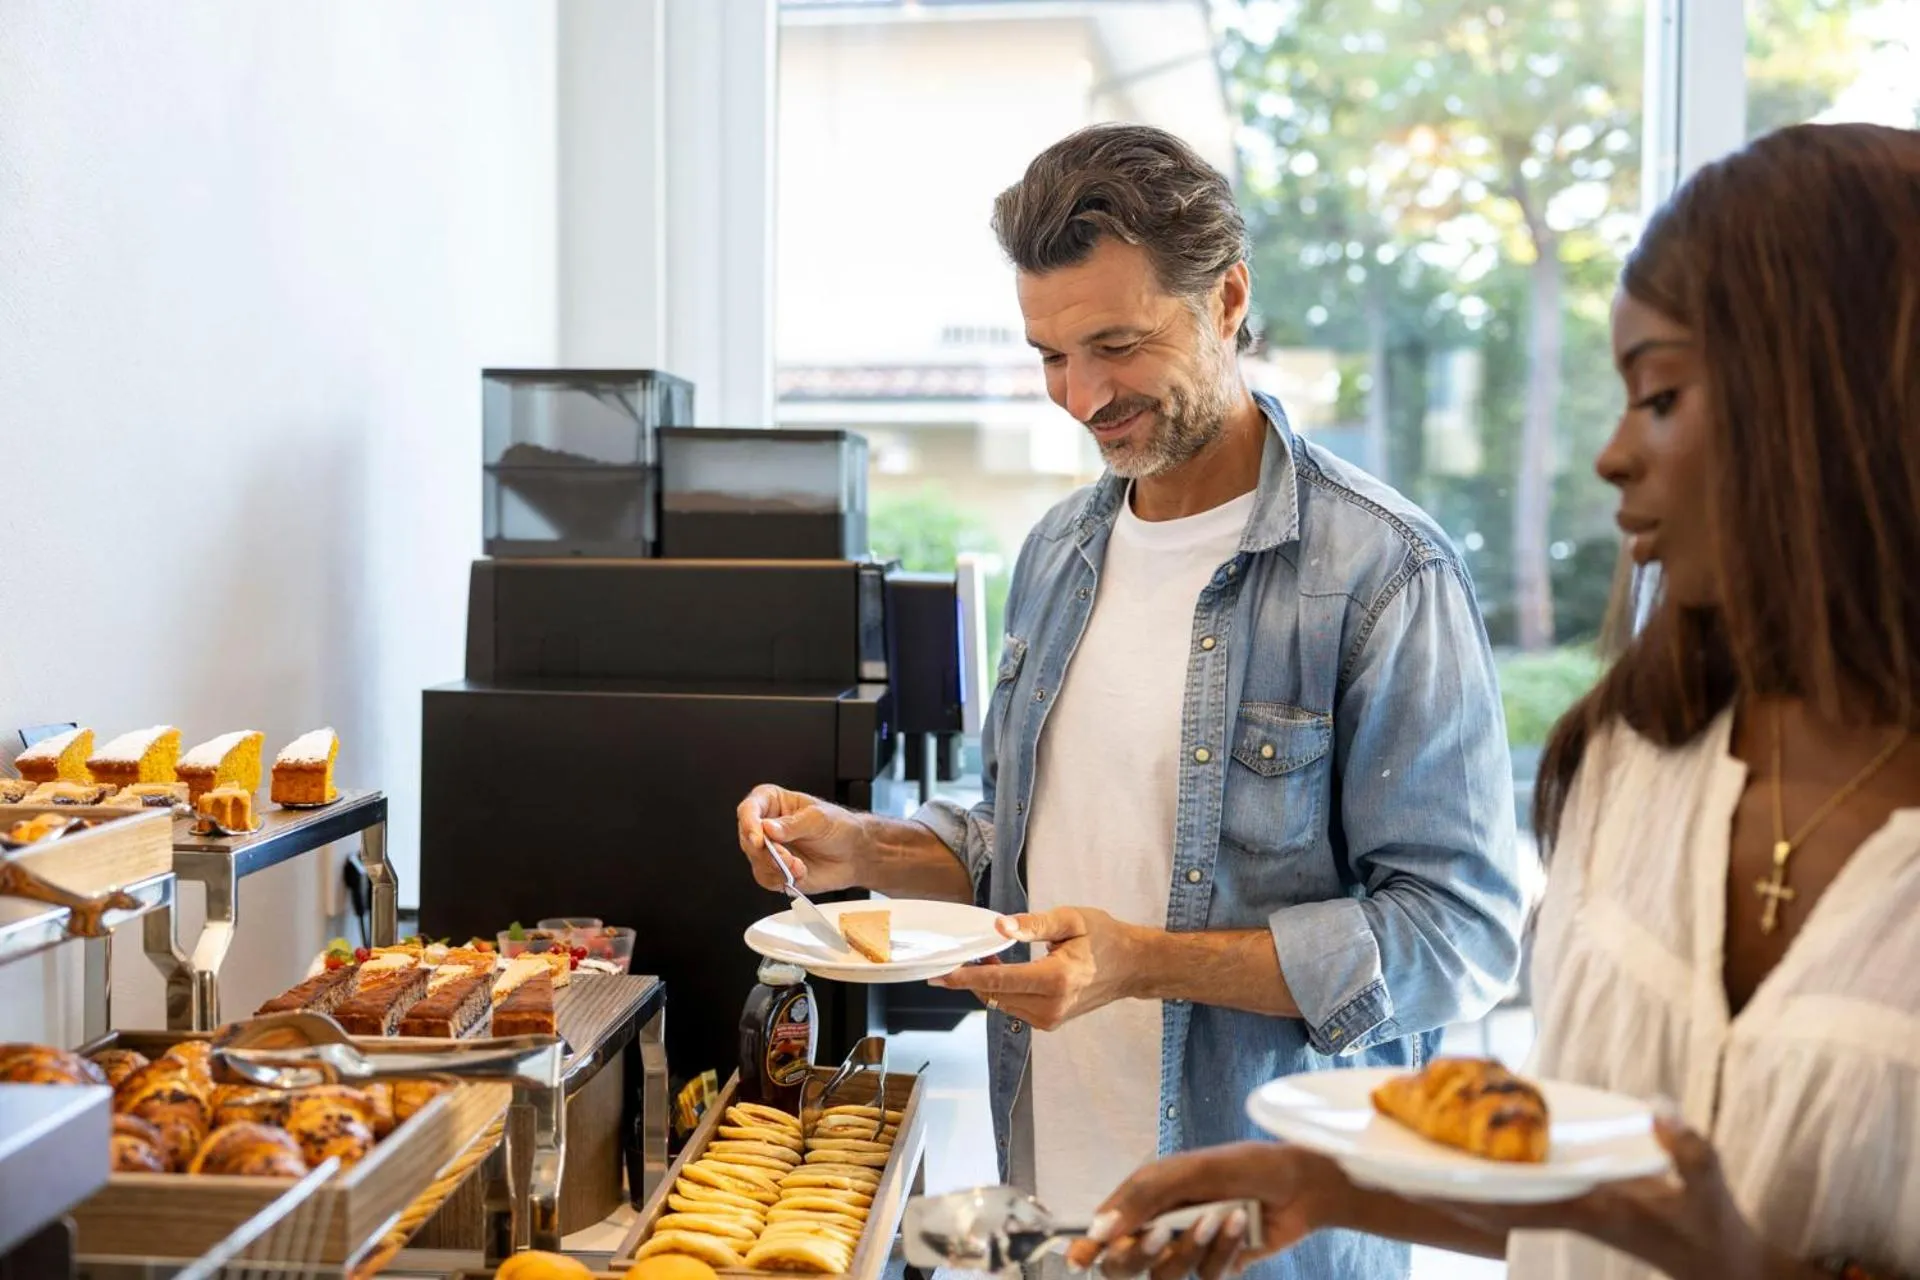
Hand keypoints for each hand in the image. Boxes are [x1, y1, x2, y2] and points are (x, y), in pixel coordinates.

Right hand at [735, 785, 869, 894]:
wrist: (854, 854)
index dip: (749, 823)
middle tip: (786, 857)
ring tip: (798, 866)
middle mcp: (766, 826)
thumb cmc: (839, 828)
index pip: (749, 809)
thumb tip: (768, 828)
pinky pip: (766, 879)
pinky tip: (800, 873)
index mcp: (774, 803)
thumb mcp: (819, 819)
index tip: (759, 838)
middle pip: (748, 838)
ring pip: (756, 861)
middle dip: (766, 851)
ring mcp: (769, 850)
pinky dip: (782, 879)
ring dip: (776, 867)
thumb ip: (793, 824)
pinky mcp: (774, 871)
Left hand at [927, 907, 1145, 1029]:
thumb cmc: (1103, 937)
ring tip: (988, 956)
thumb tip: (998, 927)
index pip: (999, 981)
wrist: (1131, 967)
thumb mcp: (1071, 920)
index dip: (965, 977)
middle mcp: (1052, 1006)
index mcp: (1056, 980)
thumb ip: (1033, 924)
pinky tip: (1004, 971)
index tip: (939, 974)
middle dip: (973, 976)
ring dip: (988, 984)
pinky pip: (1014, 1007)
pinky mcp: (1050, 1023)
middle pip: (995, 995)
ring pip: (1002, 1003)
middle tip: (965, 951)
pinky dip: (1003, 991)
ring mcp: (1051, 1019)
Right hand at [1064, 1143, 1342, 1279]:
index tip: (1080, 1259)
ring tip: (1220, 1218)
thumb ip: (1144, 1195)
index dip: (1091, 1244)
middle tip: (1164, 1233)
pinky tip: (1240, 1226)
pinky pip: (1206, 1274)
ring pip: (1166, 1273)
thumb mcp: (1191, 1170)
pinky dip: (1222, 1251)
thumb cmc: (1247, 1165)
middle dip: (1140, 1252)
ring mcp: (1191, 1247)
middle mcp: (1164, 1223)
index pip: (1108, 1226)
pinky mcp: (1218, 1265)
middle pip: (1127, 1261)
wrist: (1303, 1184)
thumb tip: (1102, 1227)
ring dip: (1191, 1248)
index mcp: (1150, 1196)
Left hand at [1411, 1114, 1811, 1279]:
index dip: (1462, 1191)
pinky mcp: (1574, 1208)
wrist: (1722, 1268)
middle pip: (1484, 1204)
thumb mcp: (1706, 1185)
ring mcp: (1566, 1212)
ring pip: (1491, 1202)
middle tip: (1375, 1166)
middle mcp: (1564, 1212)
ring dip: (1449, 1186)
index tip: (1417, 1179)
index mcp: (1586, 1209)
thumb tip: (1660, 1111)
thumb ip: (1686, 1151)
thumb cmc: (1712, 1226)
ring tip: (1397, 1162)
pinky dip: (1480, 1182)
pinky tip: (1457, 1163)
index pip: (1512, 1202)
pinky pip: (1513, 1196)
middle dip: (1433, 1188)